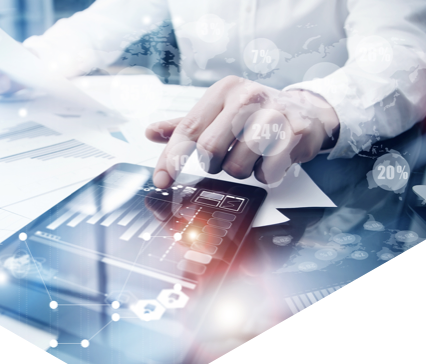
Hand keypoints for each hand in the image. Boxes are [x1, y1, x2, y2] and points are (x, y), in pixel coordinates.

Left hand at [145, 76, 339, 187]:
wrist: (306, 111)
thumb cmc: (255, 114)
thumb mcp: (219, 112)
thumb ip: (186, 125)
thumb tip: (151, 132)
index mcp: (224, 91)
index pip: (188, 129)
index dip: (171, 158)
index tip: (161, 179)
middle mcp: (248, 97)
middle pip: (210, 150)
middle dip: (213, 164)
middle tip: (224, 158)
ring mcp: (274, 114)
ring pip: (238, 166)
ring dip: (241, 170)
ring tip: (251, 156)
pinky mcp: (296, 133)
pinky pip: (266, 172)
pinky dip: (264, 174)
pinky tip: (269, 160)